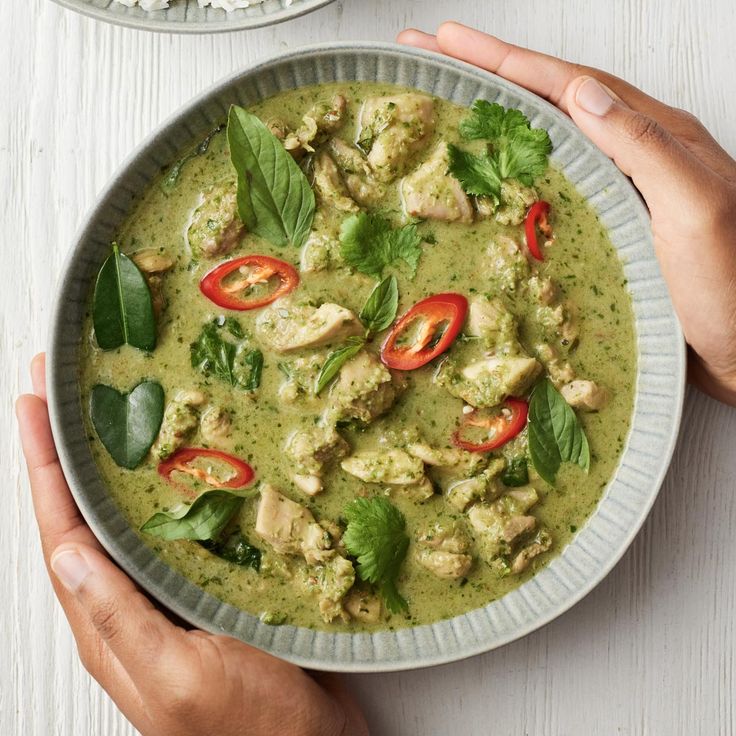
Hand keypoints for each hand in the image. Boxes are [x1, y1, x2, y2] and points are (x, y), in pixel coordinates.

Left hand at [16, 354, 367, 735]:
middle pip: (83, 516)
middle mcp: (130, 606)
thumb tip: (66, 553)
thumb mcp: (178, 676)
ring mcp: (169, 598)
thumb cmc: (250, 727)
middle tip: (63, 394)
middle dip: (66, 453)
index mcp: (109, 627)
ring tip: (108, 417)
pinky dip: (164, 492)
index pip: (61, 531)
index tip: (34, 405)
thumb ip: (118, 620)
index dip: (43, 466)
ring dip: (109, 467)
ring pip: (126, 519)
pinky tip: (180, 470)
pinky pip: (173, 532)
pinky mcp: (209, 592)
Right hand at [399, 22, 735, 405]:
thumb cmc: (728, 290)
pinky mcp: (606, 222)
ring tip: (449, 96)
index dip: (506, 62)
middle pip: (551, 97)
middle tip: (432, 51)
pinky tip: (490, 167)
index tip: (450, 41)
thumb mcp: (695, 211)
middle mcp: (632, 153)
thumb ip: (647, 149)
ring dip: (495, 111)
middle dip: (487, 71)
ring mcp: (617, 188)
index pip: (569, 86)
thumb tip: (583, 94)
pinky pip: (551, 178)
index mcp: (655, 137)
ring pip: (548, 135)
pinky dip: (514, 162)